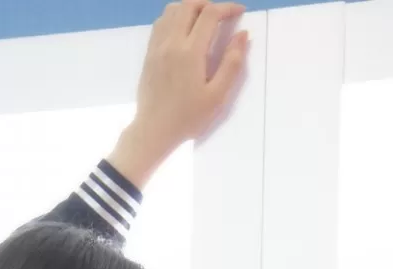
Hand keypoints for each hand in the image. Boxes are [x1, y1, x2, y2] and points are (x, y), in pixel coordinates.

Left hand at [107, 1, 250, 187]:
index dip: (227, 8)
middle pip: (189, 5)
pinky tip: (183, 30)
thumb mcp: (217, 96)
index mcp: (190, 52)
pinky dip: (174, 17)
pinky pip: (161, 23)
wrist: (153, 131)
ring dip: (190, 8)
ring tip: (203, 19)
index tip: (239, 12)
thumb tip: (243, 35)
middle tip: (221, 15)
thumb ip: (232, 63)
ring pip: (172, 10)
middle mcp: (172, 42)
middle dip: (208, 4)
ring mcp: (157, 46)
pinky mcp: (149, 54)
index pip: (210, 14)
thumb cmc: (188, 118)